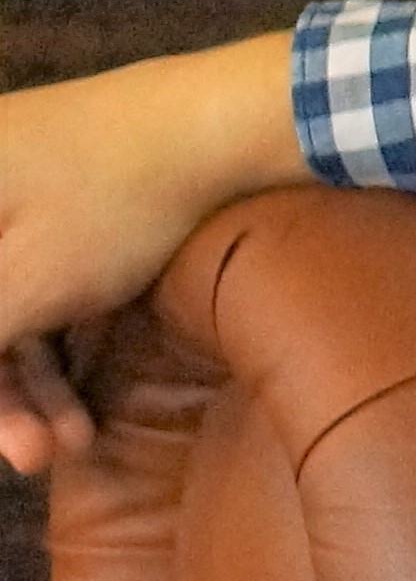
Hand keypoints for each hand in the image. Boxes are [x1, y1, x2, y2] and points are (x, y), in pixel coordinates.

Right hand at [0, 32, 307, 474]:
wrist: (228, 122)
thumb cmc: (115, 200)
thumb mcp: (23, 282)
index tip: (10, 433)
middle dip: (0, 392)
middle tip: (33, 458)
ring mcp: (16, 191)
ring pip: (6, 305)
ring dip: (32, 383)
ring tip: (69, 447)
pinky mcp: (66, 205)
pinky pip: (39, 285)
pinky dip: (58, 344)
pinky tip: (83, 411)